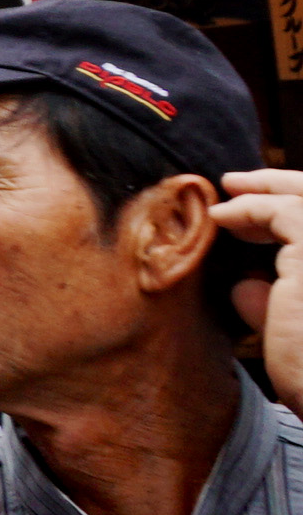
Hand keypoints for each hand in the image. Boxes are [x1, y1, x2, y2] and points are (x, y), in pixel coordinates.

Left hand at [210, 166, 302, 403]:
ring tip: (225, 194)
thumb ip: (276, 303)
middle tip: (236, 181)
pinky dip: (250, 210)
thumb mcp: (290, 333)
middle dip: (281, 184)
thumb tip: (247, 285)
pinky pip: (282, 213)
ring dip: (262, 191)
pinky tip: (223, 218)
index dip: (291, 203)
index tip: (249, 204)